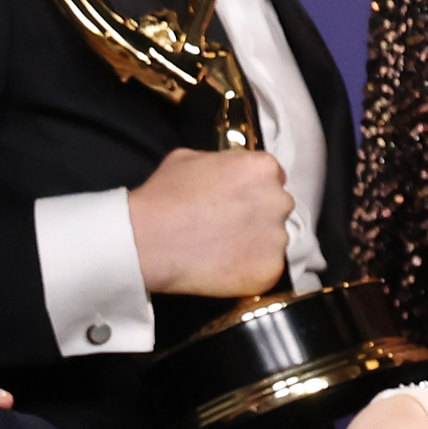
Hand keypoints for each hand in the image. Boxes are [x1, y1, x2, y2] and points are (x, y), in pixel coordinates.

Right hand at [127, 146, 293, 300]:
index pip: (273, 177)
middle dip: (259, 214)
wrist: (148, 240)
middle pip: (278, 207)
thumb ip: (222, 162)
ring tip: (223, 246)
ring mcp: (277, 238)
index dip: (254, 189)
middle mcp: (278, 201)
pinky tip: (225, 265)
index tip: (238, 200)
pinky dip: (251, 268)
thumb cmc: (165, 195)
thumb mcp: (189, 158)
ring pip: (275, 239)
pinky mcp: (271, 270)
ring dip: (256, 242)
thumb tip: (229, 170)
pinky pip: (268, 267)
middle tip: (228, 224)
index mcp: (263, 169)